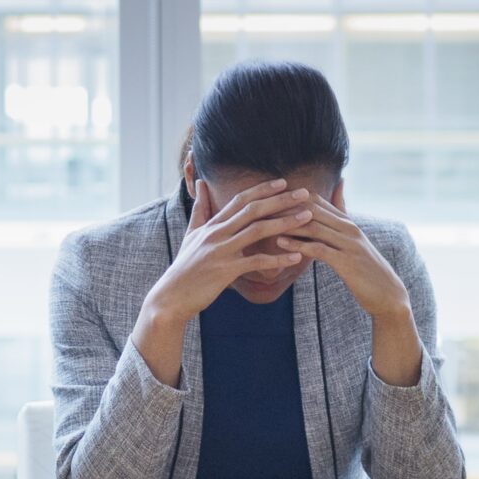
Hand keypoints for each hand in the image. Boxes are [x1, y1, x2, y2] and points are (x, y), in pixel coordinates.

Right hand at [144, 180, 313, 325]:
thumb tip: (202, 183)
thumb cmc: (184, 266)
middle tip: (305, 193)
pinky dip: (278, 258)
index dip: (263, 189)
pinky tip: (296, 257)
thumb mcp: (191, 234)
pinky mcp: (225, 270)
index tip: (283, 182)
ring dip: (285, 222)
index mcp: (212, 224)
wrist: (171, 296)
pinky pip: (256, 262)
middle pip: (253, 209)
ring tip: (307, 218)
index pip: (240, 200)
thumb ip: (200, 209)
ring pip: (257, 230)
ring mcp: (221, 251)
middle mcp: (217, 233)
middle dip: (280, 199)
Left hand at [274, 196, 425, 384]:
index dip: (290, 197)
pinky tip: (280, 242)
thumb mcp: (351, 243)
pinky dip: (298, 244)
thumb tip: (332, 200)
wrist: (387, 294)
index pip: (315, 200)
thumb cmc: (364, 269)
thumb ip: (338, 223)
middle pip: (311, 209)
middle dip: (283, 207)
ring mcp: (349, 243)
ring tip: (263, 222)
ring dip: (286, 223)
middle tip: (258, 206)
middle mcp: (348, 228)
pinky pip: (318, 249)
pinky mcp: (347, 262)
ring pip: (313, 226)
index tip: (265, 198)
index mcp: (346, 222)